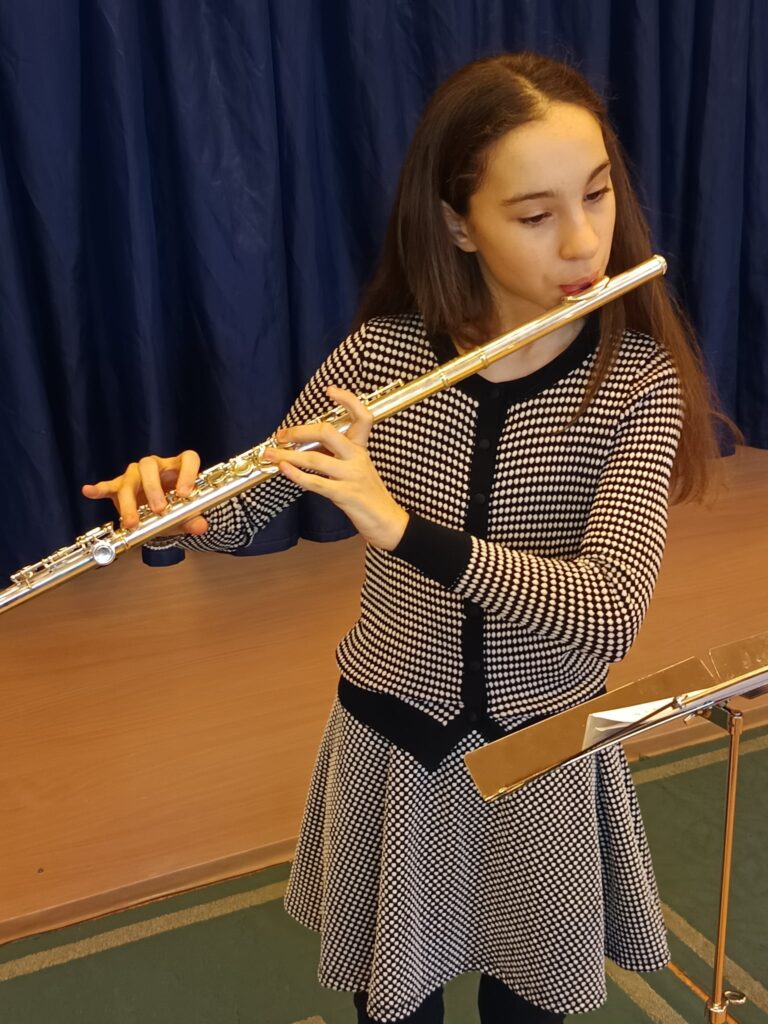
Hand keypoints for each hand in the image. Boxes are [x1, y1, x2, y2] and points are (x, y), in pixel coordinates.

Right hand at [81, 450, 208, 536]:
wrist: (157, 514)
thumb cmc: (173, 508)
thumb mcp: (184, 517)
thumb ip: (192, 520)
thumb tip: (201, 527)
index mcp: (178, 468)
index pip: (188, 459)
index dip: (188, 473)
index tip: (185, 494)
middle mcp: (157, 466)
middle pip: (151, 466)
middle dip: (154, 488)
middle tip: (158, 510)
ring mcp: (136, 475)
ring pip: (130, 479)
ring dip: (130, 501)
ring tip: (132, 522)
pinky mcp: (119, 486)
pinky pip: (108, 485)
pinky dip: (98, 489)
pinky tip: (89, 491)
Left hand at [264, 386, 407, 550]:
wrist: (388, 523)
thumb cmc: (369, 496)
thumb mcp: (359, 469)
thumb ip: (339, 456)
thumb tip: (307, 447)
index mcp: (362, 449)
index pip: (363, 416)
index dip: (348, 400)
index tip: (329, 390)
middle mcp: (358, 458)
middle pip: (328, 432)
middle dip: (300, 431)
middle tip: (281, 435)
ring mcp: (353, 476)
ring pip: (316, 458)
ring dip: (288, 456)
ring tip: (270, 455)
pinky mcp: (346, 495)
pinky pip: (317, 483)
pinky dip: (297, 475)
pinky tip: (284, 469)